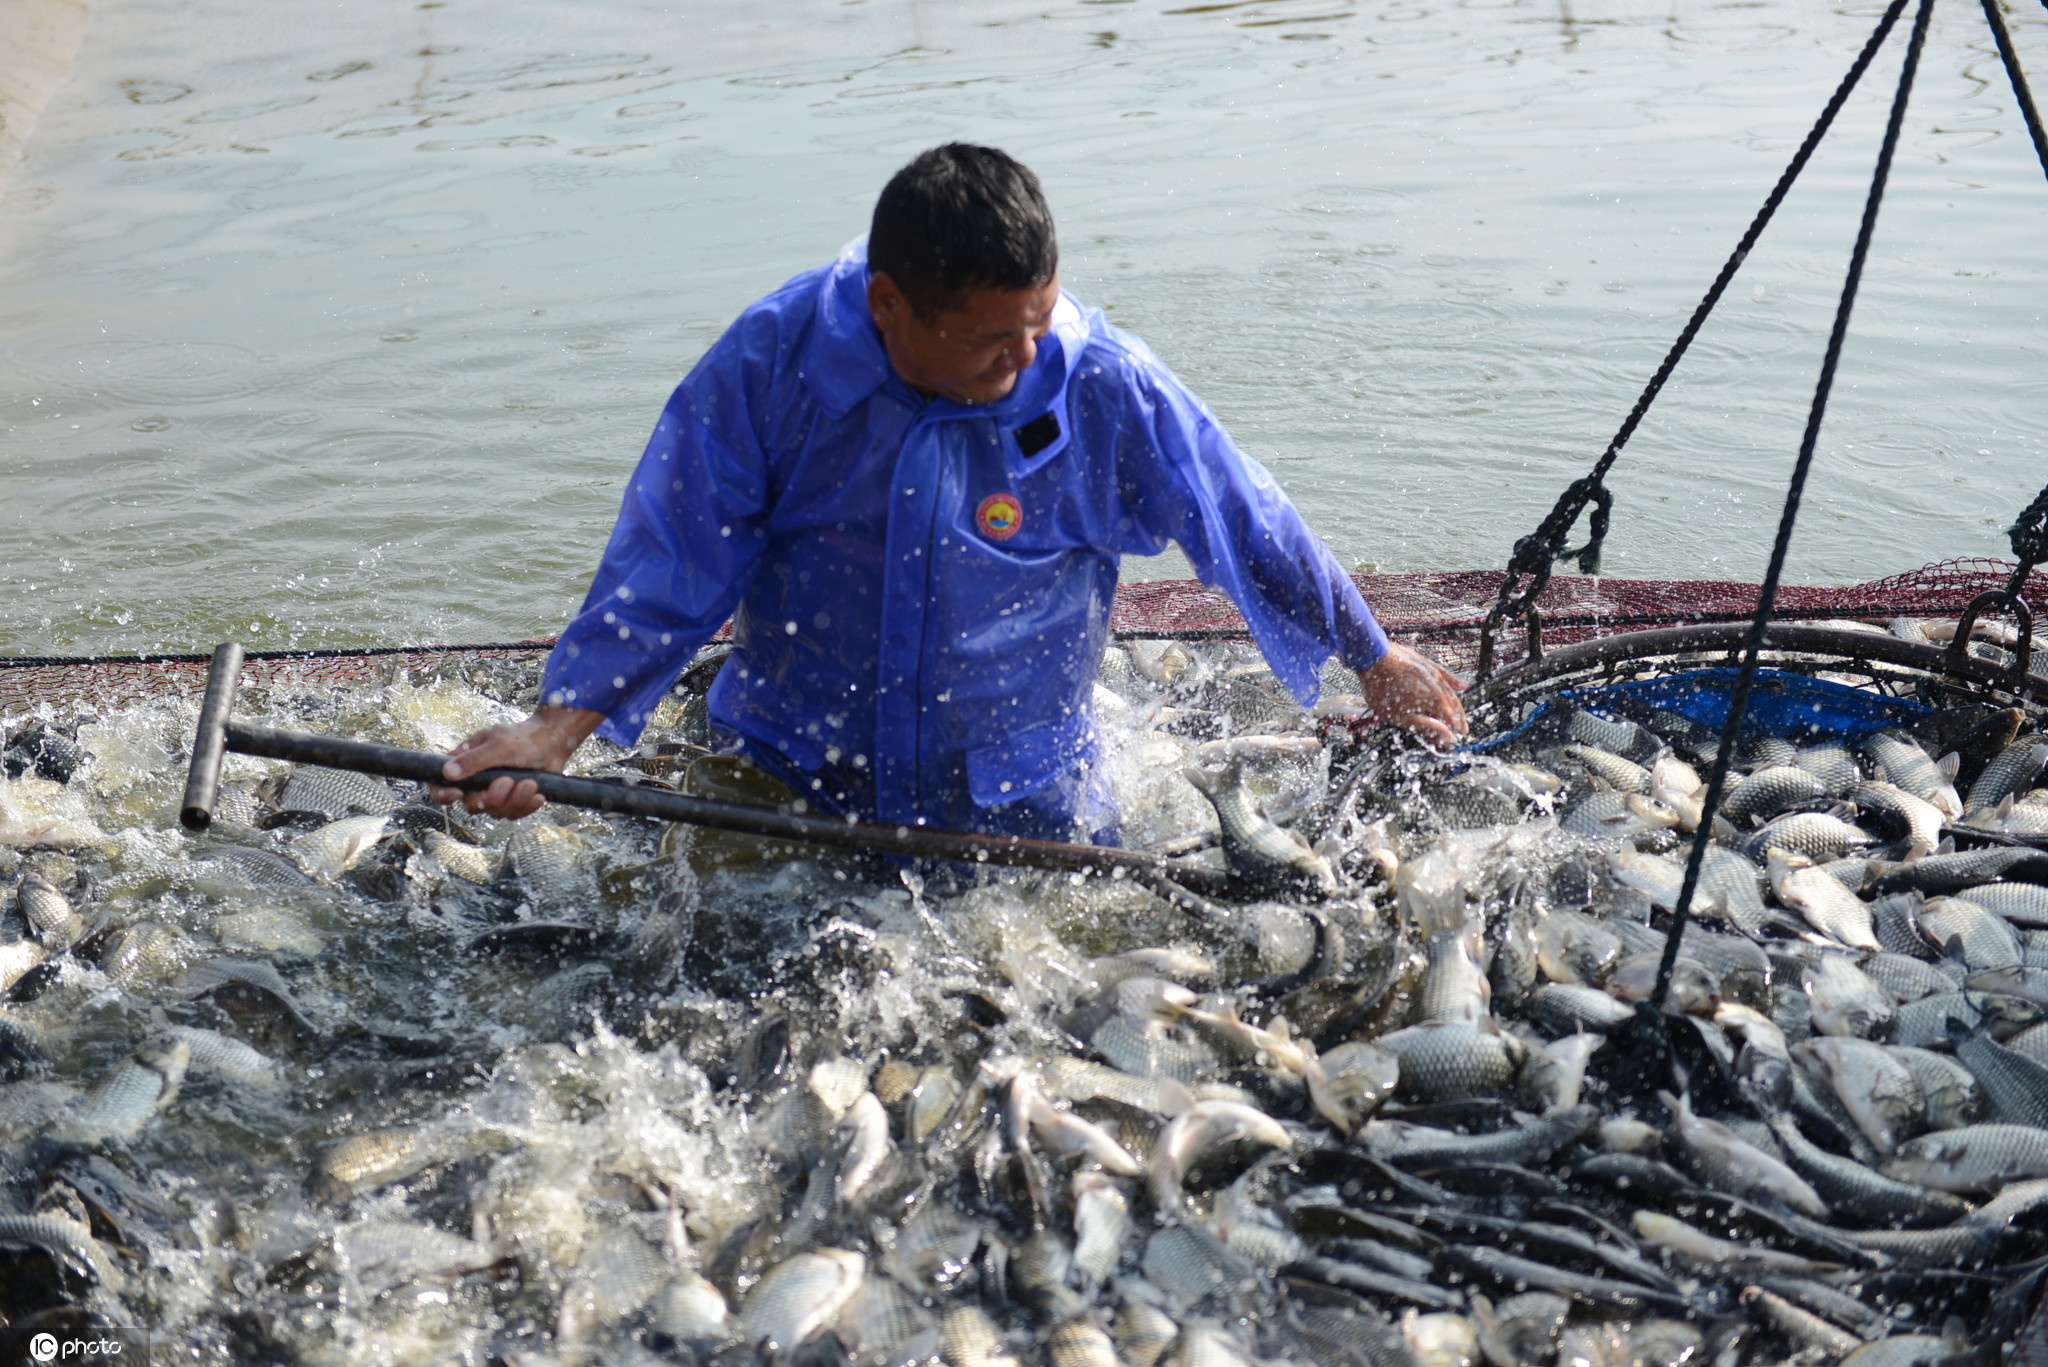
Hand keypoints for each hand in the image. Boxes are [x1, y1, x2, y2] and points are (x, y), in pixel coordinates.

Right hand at [429, 705, 604, 817]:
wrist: (553, 744)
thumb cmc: (523, 739)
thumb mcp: (498, 746)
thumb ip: (474, 760)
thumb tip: (447, 773)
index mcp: (465, 763)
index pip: (440, 785)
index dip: (443, 794)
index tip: (459, 793)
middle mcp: (476, 782)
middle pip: (471, 805)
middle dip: (492, 797)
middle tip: (508, 781)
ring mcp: (495, 793)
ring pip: (495, 812)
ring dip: (515, 800)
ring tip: (530, 783)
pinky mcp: (513, 802)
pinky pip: (513, 815)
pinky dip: (526, 806)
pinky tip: (537, 794)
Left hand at [1356, 642, 1467, 746]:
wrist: (1374, 658)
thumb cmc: (1384, 690)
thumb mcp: (1401, 717)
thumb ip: (1426, 727)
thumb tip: (1448, 738)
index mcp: (1435, 702)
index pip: (1451, 719)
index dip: (1454, 728)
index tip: (1459, 735)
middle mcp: (1440, 687)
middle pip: (1453, 705)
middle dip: (1458, 718)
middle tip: (1462, 728)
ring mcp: (1434, 674)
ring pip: (1451, 692)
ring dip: (1457, 704)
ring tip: (1460, 713)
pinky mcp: (1427, 664)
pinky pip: (1445, 674)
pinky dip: (1454, 682)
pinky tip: (1462, 686)